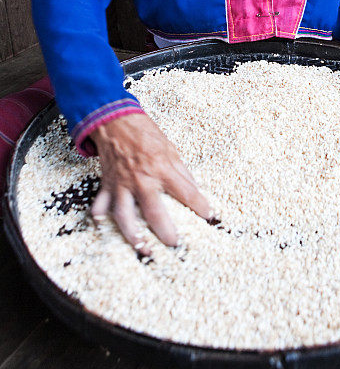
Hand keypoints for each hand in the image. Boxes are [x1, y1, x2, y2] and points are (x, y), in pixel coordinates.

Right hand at [89, 113, 211, 255]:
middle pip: (154, 211)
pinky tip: (103, 225)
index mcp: (162, 167)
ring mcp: (122, 183)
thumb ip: (181, 171)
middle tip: (175, 244)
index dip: (200, 205)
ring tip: (142, 247)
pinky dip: (101, 215)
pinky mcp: (107, 184)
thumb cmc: (144, 133)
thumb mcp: (170, 148)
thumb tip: (194, 189)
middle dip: (165, 231)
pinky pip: (102, 204)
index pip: (186, 191)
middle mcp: (142, 179)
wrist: (115, 121)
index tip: (209, 216)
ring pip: (124, 215)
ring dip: (133, 234)